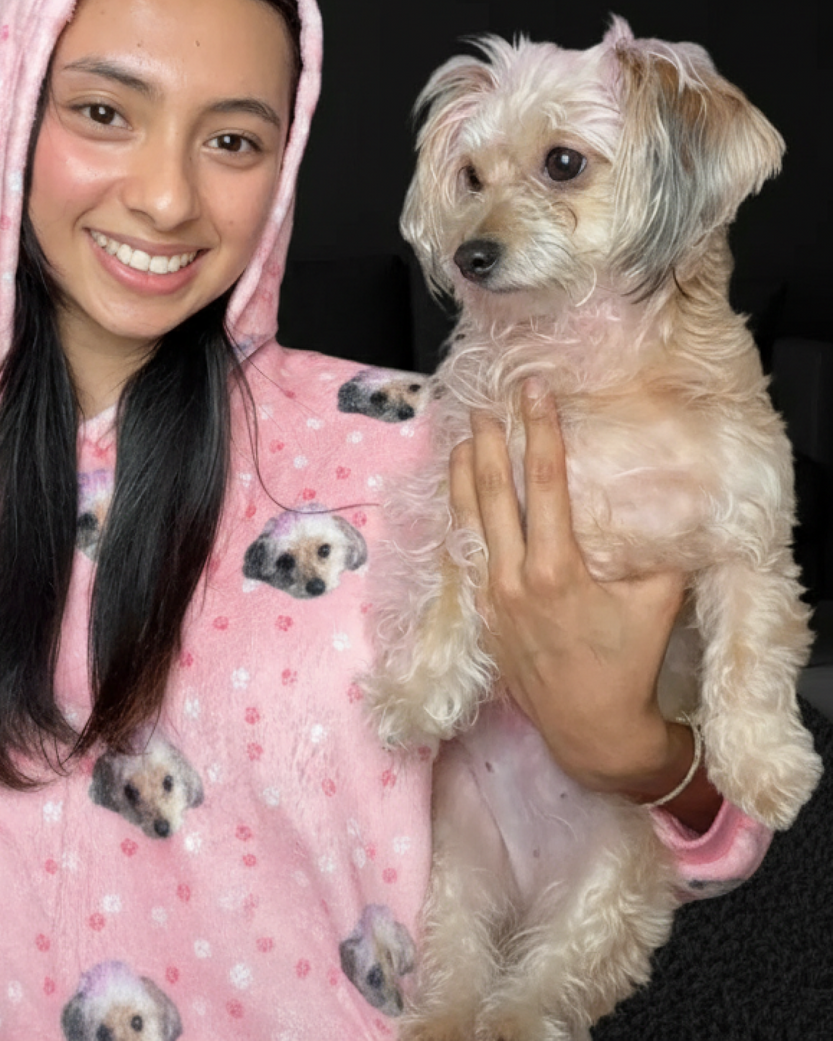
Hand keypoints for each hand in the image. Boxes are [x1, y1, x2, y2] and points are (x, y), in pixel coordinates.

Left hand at [449, 380, 718, 829]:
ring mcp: (491, 596)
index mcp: (557, 569)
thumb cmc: (628, 665)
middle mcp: (514, 578)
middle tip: (484, 405)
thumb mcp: (657, 603)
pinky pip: (465, 554)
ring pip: (468, 522)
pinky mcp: (481, 614)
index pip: (543, 484)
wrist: (591, 730)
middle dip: (488, 444)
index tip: (533, 394)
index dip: (539, 432)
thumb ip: (658, 551)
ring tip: (459, 438)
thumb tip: (667, 505)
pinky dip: (460, 519)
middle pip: (493, 495)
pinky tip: (456, 499)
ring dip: (462, 477)